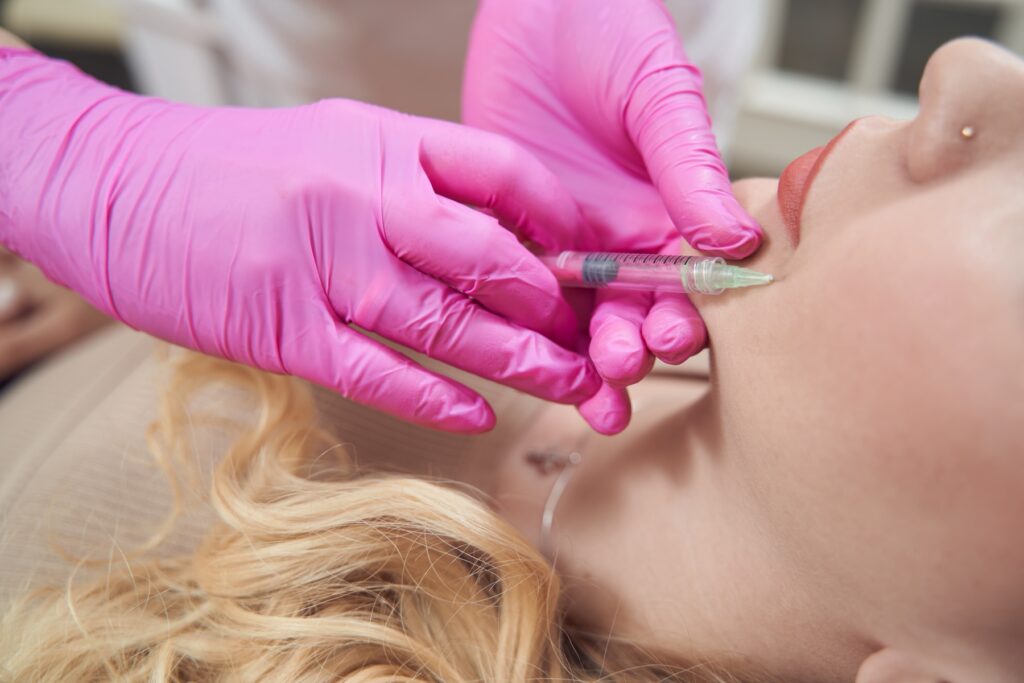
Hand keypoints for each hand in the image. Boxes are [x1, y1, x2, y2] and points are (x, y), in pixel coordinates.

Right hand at [0, 48, 599, 432]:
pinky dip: (433, 396)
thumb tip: (493, 235)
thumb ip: (408, 183)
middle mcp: (362, 194)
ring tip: (570, 388)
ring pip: (445, 319)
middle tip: (600, 342)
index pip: (503, 173)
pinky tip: (477, 415)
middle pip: (490, 253)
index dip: (564, 221)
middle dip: (557, 306)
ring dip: (518, 361)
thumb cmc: (228, 168)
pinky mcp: (281, 324)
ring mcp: (322, 260)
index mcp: (382, 141)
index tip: (594, 261)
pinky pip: (376, 368)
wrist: (110, 183)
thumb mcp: (331, 144)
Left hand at [464, 0, 761, 431]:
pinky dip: (513, 319)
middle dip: (628, 349)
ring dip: (580, 358)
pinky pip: (509, 281)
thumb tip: (734, 239)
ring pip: (573, 315)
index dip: (683, 316)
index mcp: (667, 212)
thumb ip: (689, 166)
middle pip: (629, 313)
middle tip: (619, 369)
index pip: (685, 284)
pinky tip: (514, 351)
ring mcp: (561, 237)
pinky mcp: (508, 226)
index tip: (672, 338)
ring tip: (585, 393)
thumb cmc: (614, 32)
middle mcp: (617, 237)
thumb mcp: (660, 95)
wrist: (541, 1)